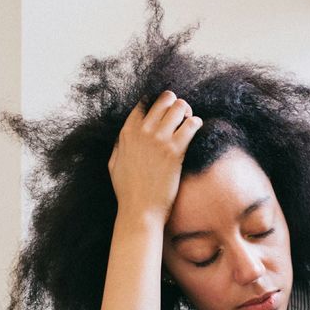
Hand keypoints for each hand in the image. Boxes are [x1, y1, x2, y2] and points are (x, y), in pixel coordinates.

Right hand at [108, 91, 201, 223]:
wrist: (140, 210)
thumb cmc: (127, 191)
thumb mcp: (113, 164)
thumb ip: (118, 145)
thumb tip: (123, 135)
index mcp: (127, 133)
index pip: (144, 103)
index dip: (156, 103)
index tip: (164, 110)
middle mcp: (142, 132)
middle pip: (164, 99)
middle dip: (175, 103)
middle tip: (180, 114)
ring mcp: (159, 140)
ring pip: (180, 107)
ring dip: (187, 111)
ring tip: (189, 121)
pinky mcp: (175, 151)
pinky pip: (191, 124)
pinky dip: (196, 123)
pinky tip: (196, 128)